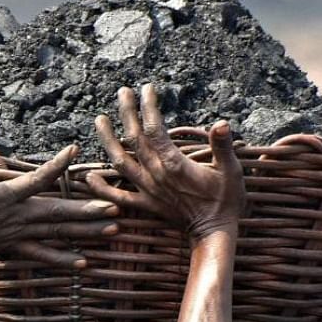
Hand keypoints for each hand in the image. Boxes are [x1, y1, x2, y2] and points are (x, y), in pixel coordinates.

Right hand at [0, 138, 119, 270]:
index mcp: (1, 199)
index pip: (35, 180)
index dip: (55, 166)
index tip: (74, 151)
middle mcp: (14, 218)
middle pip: (57, 213)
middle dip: (88, 211)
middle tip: (116, 207)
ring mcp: (16, 235)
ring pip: (57, 233)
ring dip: (86, 232)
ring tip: (114, 230)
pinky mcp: (13, 247)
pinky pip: (43, 255)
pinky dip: (64, 259)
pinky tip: (84, 263)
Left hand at [86, 84, 244, 240]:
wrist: (214, 233)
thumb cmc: (227, 201)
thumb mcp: (232, 171)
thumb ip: (223, 147)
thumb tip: (221, 123)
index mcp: (174, 164)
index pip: (155, 129)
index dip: (148, 107)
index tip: (147, 88)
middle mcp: (156, 175)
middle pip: (135, 139)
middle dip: (127, 113)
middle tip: (122, 91)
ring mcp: (148, 190)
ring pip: (121, 163)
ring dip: (108, 141)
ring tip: (99, 120)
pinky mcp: (146, 205)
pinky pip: (119, 197)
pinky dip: (102, 188)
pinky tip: (89, 177)